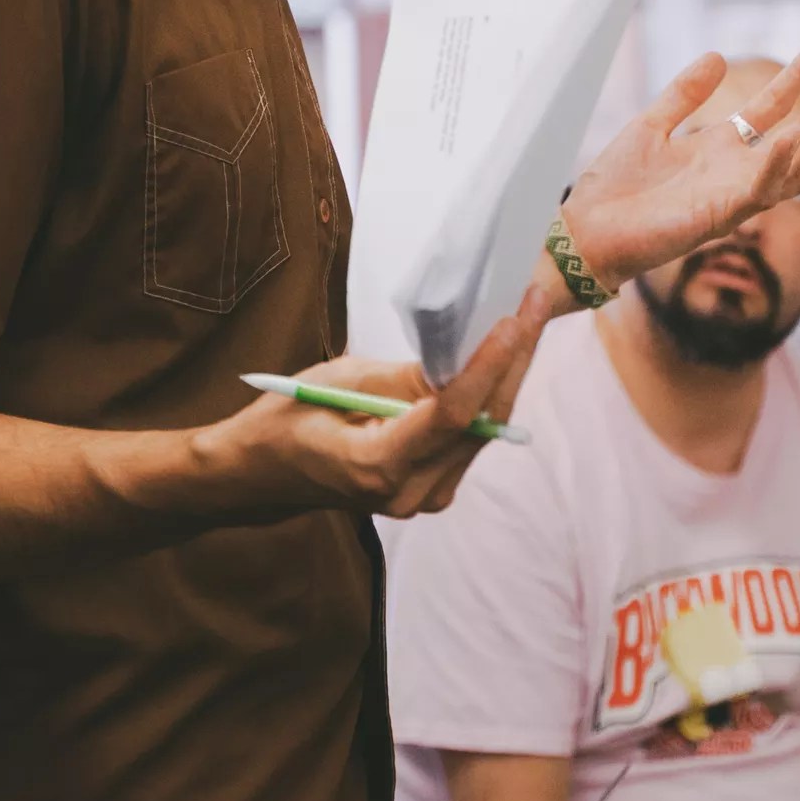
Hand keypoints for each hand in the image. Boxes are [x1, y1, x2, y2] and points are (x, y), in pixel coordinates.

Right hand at [202, 314, 546, 518]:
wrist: (265, 475)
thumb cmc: (290, 418)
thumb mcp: (340, 381)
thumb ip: (405, 376)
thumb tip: (464, 351)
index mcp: (377, 466)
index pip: (451, 416)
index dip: (486, 366)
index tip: (512, 320)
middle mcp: (411, 491)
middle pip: (481, 422)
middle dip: (513, 359)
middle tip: (535, 303)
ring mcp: (426, 497)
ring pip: (485, 430)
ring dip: (508, 373)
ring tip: (528, 315)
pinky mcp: (434, 487)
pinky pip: (473, 437)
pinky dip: (489, 393)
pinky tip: (504, 352)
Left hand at [555, 42, 799, 296]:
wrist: (587, 232)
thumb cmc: (616, 187)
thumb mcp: (651, 125)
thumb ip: (684, 94)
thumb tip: (719, 55)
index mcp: (720, 148)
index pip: (774, 105)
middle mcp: (735, 171)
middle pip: (797, 131)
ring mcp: (733, 195)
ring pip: (793, 165)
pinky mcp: (720, 216)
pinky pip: (761, 190)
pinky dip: (779, 164)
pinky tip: (793, 135)